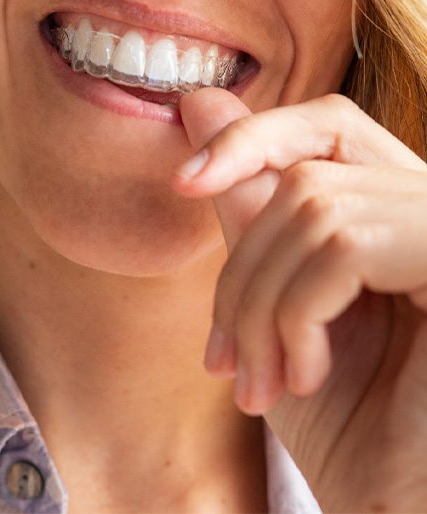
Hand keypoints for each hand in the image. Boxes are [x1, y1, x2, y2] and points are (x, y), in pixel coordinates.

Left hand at [171, 88, 426, 511]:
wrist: (392, 501)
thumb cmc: (339, 415)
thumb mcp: (272, 299)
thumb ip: (244, 202)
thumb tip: (199, 103)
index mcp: (393, 210)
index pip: (327, 125)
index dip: (252, 137)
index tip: (184, 182)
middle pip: (302, 178)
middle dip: (241, 272)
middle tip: (225, 357)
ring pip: (312, 211)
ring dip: (261, 308)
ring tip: (257, 381)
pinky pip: (342, 246)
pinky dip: (297, 316)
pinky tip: (303, 374)